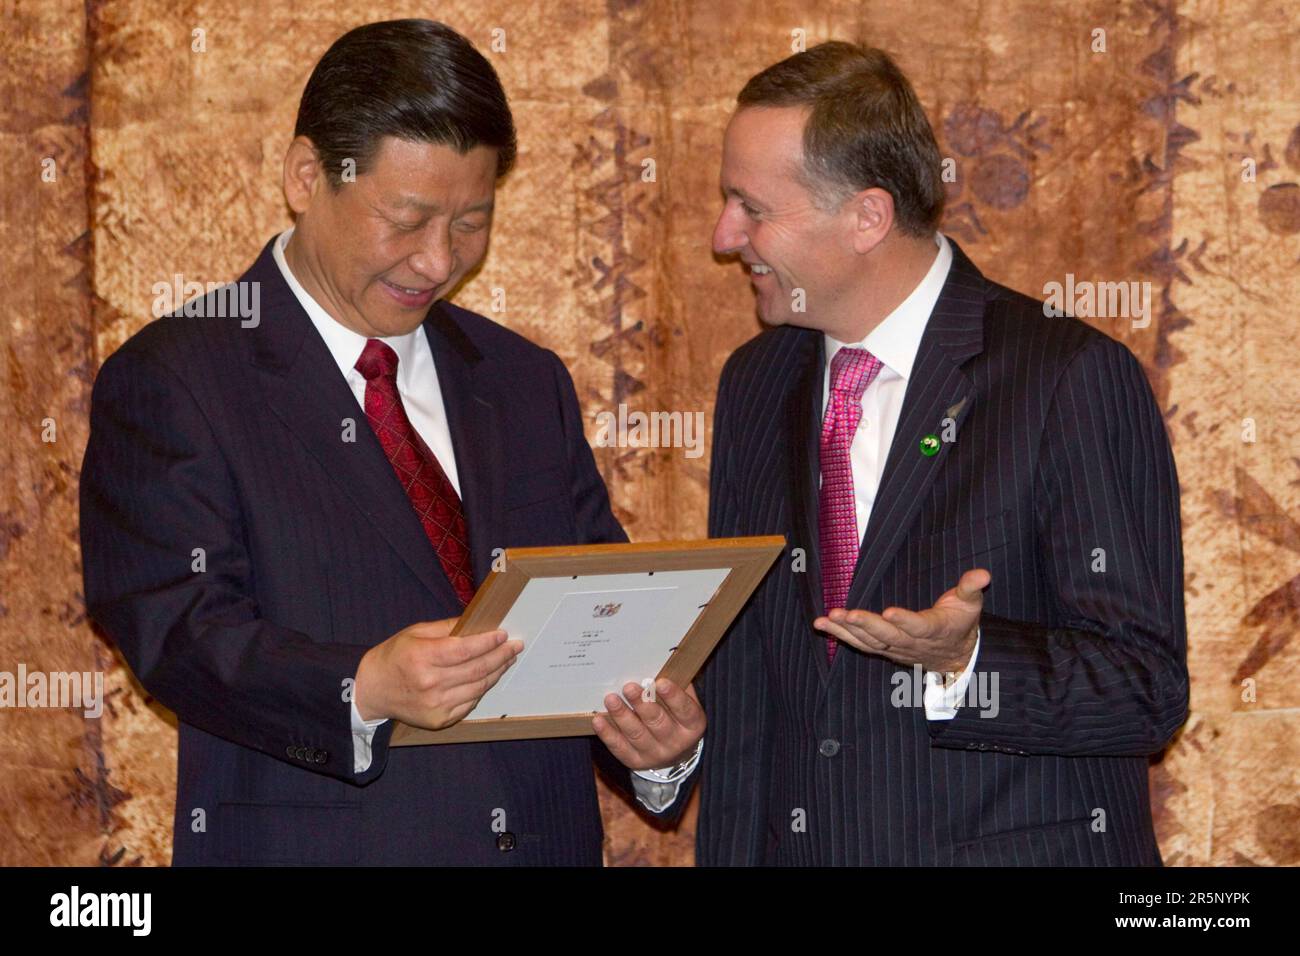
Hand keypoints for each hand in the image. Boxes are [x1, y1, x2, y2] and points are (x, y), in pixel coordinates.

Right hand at [354, 618, 522, 729]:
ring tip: (507, 659)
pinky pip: (470, 703)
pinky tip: (489, 677)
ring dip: (497, 672)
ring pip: (478, 687)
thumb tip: (478, 624)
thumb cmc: (395, 657)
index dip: (488, 642)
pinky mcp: (439, 720)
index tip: (503, 634)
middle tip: (515, 646)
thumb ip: (447, 628)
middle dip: (501, 656)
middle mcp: (430, 684)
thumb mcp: (415, 633)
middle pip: (477, 670)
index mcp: (422, 658)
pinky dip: (482, 689)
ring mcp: (435, 705)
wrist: (372, 690)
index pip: (465, 650)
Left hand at [592, 680, 705, 770]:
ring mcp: (655, 754)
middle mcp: (676, 742)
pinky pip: (619, 747)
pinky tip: (599, 719)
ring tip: (611, 699)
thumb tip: (664, 659)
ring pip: (637, 735)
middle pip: (658, 722)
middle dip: (642, 704)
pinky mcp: (635, 761)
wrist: (673, 752)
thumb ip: (677, 683)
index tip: (660, 682)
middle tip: (629, 687)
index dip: (673, 696)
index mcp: (692, 725)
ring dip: (622, 716)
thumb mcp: (685, 700)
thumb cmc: (676, 715)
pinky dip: (608, 733)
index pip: (685, 710)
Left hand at [813, 568, 989, 673]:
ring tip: (826, 620)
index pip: (918, 626)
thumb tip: (983, 573)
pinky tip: (822, 625)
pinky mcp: (883, 649)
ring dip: (846, 631)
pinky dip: (840, 636)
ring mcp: (895, 649)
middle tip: (845, 614)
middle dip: (866, 625)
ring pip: (869, 642)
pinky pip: (860, 644)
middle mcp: (912, 643)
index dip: (905, 621)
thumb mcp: (971, 603)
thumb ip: (971, 587)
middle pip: (887, 636)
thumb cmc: (961, 621)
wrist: (956, 655)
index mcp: (934, 630)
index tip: (889, 612)